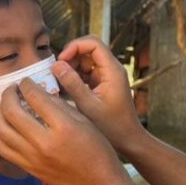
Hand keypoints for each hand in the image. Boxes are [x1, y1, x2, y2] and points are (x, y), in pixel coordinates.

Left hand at [0, 75, 129, 184]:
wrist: (98, 183)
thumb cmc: (97, 149)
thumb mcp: (84, 121)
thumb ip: (59, 105)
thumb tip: (38, 93)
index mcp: (63, 127)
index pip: (35, 98)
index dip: (27, 85)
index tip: (26, 81)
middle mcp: (44, 143)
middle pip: (12, 112)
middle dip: (8, 95)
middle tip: (12, 89)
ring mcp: (33, 157)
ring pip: (1, 131)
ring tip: (4, 106)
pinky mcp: (28, 168)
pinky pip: (3, 149)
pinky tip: (2, 126)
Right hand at [56, 37, 146, 153]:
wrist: (128, 141)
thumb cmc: (112, 127)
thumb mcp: (88, 106)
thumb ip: (72, 84)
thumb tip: (56, 65)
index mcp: (112, 71)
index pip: (93, 43)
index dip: (74, 46)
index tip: (61, 60)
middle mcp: (112, 70)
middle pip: (88, 49)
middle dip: (70, 57)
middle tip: (56, 72)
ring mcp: (107, 77)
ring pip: (86, 61)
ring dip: (71, 68)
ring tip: (58, 82)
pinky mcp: (102, 85)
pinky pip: (86, 73)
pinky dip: (74, 77)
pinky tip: (64, 90)